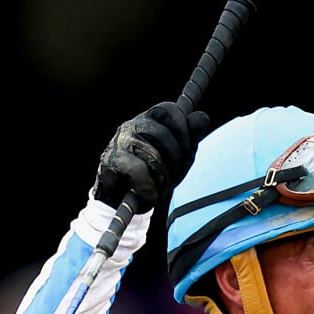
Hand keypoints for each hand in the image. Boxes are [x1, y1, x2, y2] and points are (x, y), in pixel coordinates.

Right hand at [93, 102, 213, 212]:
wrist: (122, 202)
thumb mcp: (177, 156)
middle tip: (176, 174)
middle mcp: (131, 125)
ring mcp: (119, 142)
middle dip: (176, 158)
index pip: (170, 110)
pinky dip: (149, 187)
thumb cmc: (153, 176)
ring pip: (151, 154)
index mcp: (148, 119)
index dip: (184, 130)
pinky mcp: (111, 161)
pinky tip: (150, 195)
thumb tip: (202, 117)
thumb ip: (189, 137)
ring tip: (162, 187)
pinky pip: (138, 170)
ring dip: (163, 177)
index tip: (187, 150)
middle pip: (162, 134)